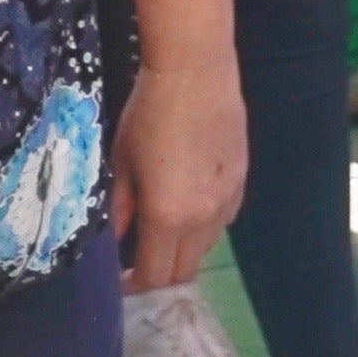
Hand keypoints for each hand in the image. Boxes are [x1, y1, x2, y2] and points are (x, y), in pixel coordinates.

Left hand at [111, 48, 245, 289]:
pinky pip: (222, 221)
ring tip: (162, 228)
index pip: (154, 276)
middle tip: (138, 260)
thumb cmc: (147, 113)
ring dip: (182, 249)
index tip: (120, 279)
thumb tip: (115, 239)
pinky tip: (188, 201)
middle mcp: (203, 219)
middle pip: (184, 272)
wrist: (196, 71)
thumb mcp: (121, 161)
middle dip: (160, 275)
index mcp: (167, 217)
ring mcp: (227, 202)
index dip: (135, 285)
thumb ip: (119, 208)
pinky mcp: (242, 183)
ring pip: (205, 247)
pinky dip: (203, 225)